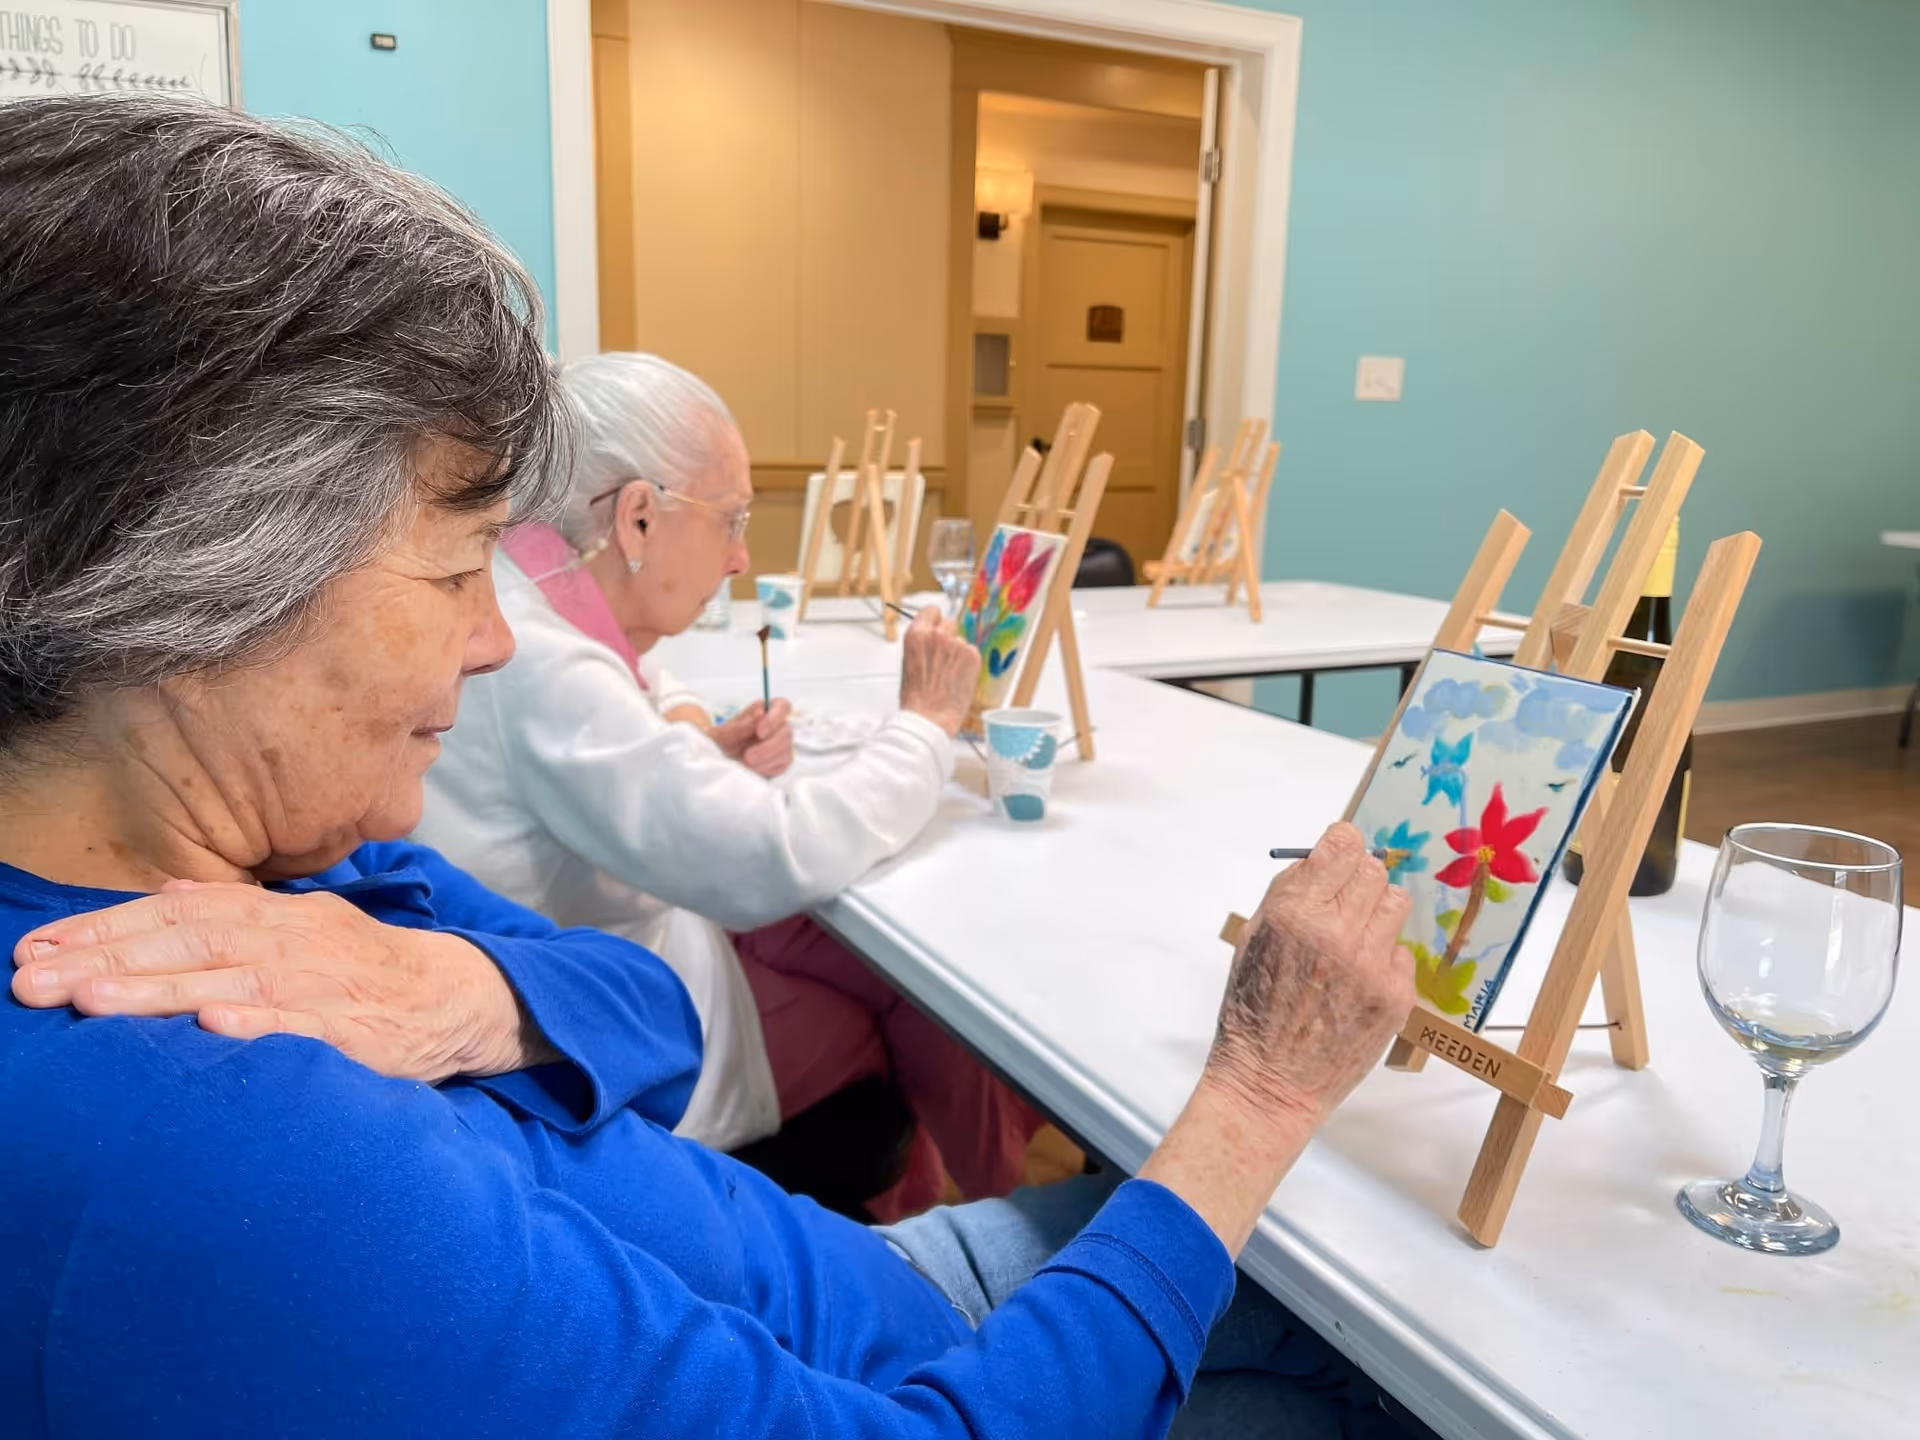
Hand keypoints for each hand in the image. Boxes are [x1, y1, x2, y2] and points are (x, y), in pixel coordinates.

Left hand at [8, 882, 550, 1082]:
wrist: (454, 996)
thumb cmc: (363, 970)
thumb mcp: (300, 926)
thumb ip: (235, 911)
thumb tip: (169, 889)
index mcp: (271, 915)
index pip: (173, 915)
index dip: (103, 929)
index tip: (36, 949)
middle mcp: (290, 941)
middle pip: (187, 944)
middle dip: (106, 961)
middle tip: (33, 979)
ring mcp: (321, 984)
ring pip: (229, 982)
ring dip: (158, 991)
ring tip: (91, 1001)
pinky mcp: (354, 1030)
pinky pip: (300, 1026)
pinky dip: (258, 1023)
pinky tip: (212, 1026)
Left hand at [711, 699, 793, 777]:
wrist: (725, 755)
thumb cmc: (727, 738)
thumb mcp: (726, 731)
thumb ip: (743, 724)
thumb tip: (760, 713)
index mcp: (769, 709)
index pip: (783, 707)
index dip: (774, 719)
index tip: (759, 732)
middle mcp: (780, 724)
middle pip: (786, 732)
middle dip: (767, 747)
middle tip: (748, 756)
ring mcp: (784, 743)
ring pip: (785, 750)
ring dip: (765, 758)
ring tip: (746, 762)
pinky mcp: (783, 760)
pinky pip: (782, 765)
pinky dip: (766, 768)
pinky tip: (753, 767)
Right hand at [897, 606, 978, 736]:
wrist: (928, 717)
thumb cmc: (915, 697)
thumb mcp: (909, 662)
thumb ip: (922, 645)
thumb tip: (931, 639)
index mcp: (917, 634)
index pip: (931, 610)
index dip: (935, 620)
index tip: (937, 627)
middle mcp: (937, 635)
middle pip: (949, 623)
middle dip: (948, 637)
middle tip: (944, 659)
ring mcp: (957, 644)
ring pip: (961, 641)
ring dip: (958, 654)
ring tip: (949, 675)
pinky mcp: (972, 656)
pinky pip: (972, 653)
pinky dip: (968, 664)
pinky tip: (958, 679)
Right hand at [1138, 824, 1411, 1254]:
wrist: (1269, 1083)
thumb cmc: (1251, 1012)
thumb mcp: (1252, 939)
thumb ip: (1287, 894)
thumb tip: (1320, 858)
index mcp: (1295, 914)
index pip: (1343, 845)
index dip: (1342, 846)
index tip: (1340, 855)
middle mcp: (1336, 933)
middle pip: (1374, 870)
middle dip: (1358, 880)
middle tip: (1343, 905)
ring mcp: (1371, 965)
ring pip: (1396, 903)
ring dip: (1378, 913)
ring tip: (1355, 940)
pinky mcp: (1395, 995)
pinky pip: (1403, 951)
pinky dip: (1384, 959)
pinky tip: (1358, 982)